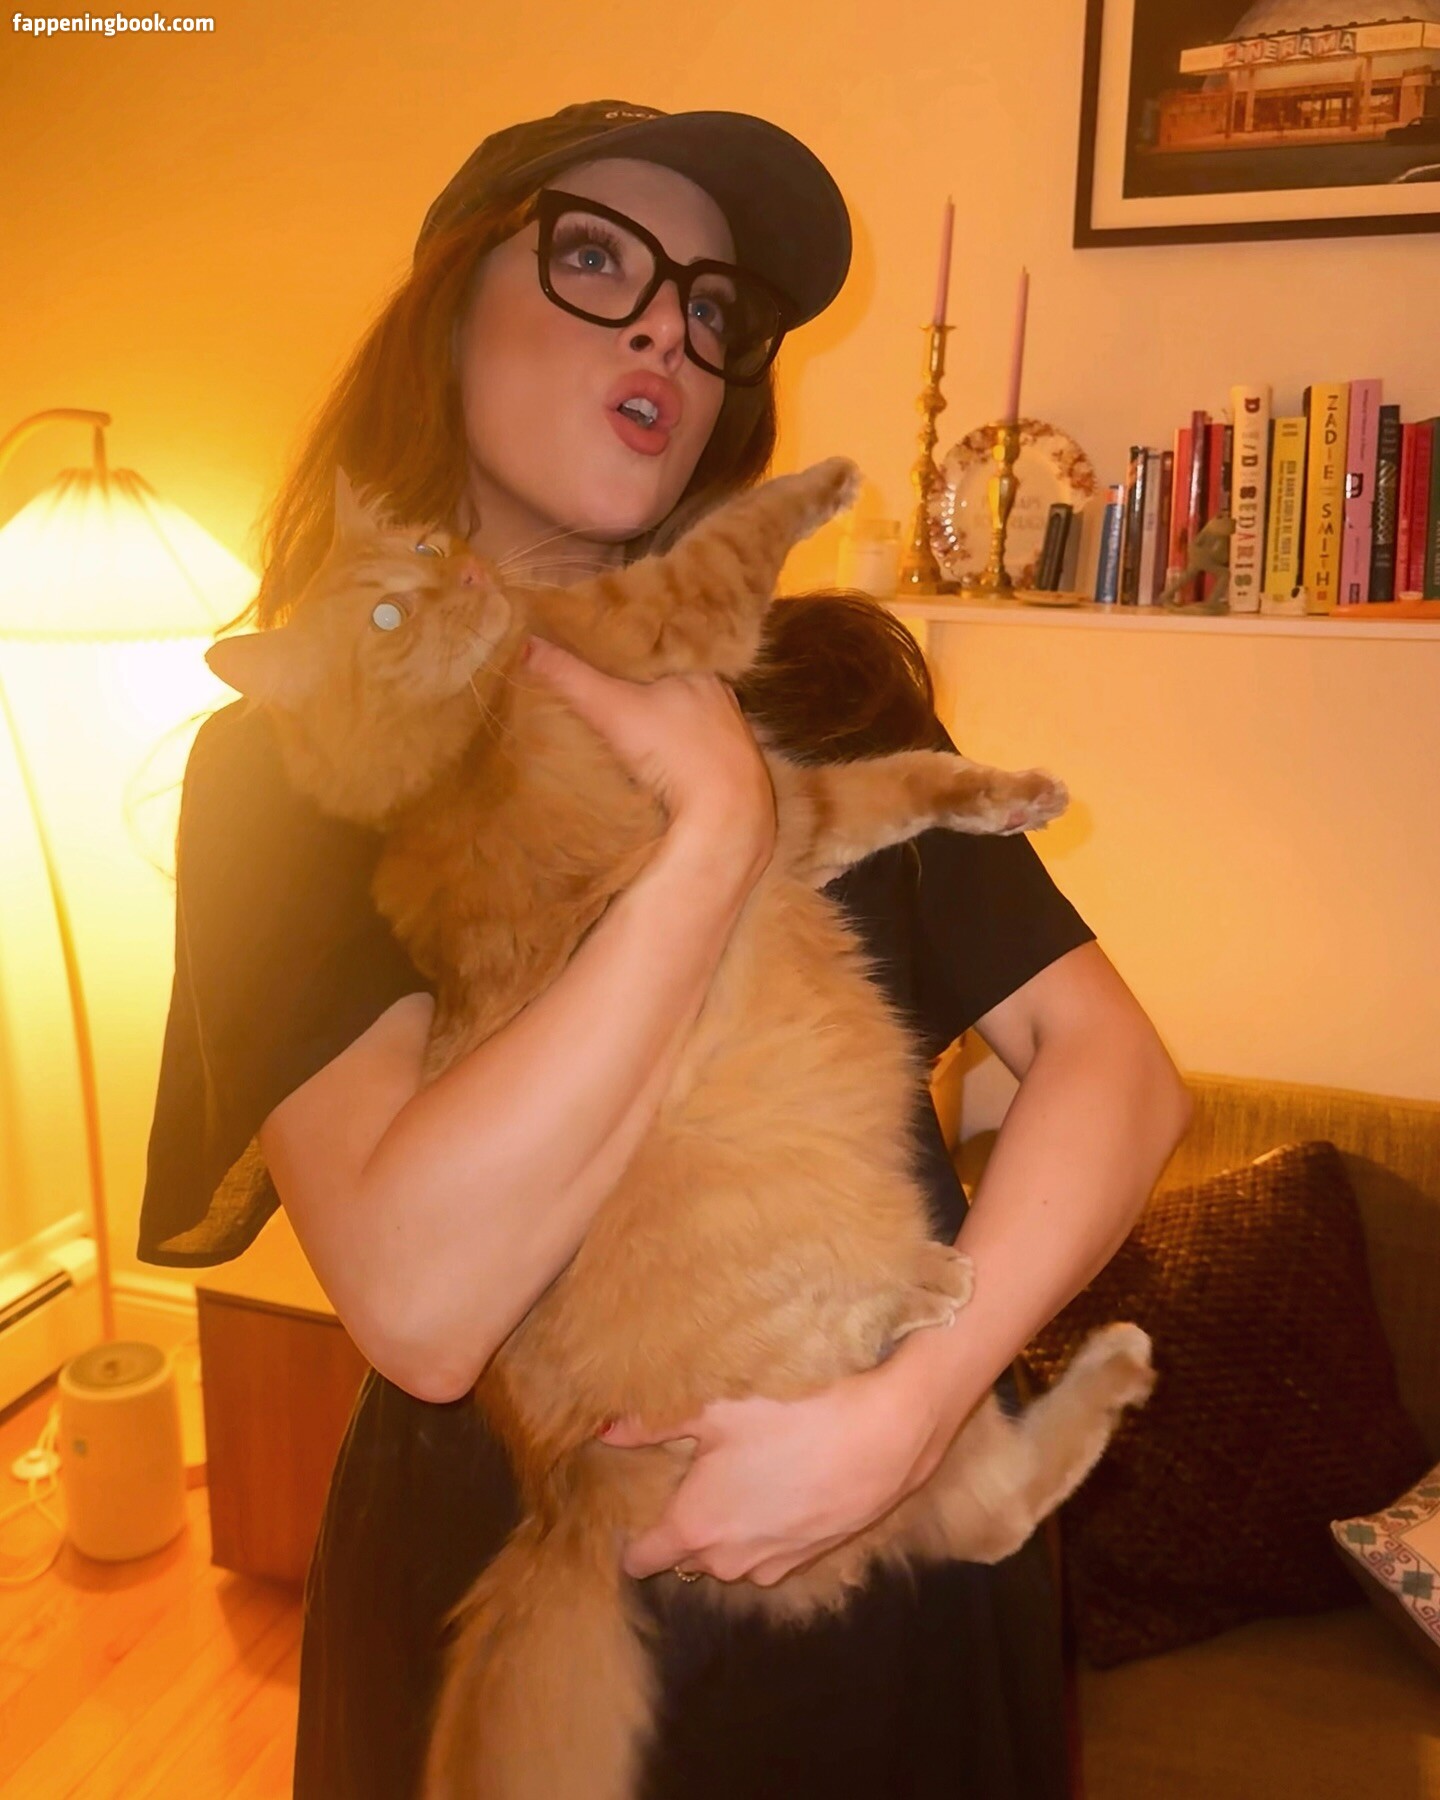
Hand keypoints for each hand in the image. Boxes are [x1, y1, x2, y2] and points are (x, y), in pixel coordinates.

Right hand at [523, 636, 774, 872]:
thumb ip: (567, 676)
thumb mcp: (609, 707)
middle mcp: (723, 704)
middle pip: (674, 693)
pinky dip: (681, 761)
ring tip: (633, 735)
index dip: (629, 661)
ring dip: (666, 732)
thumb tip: (522, 642)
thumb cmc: (672, 751)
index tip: (602, 664)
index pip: (659, 658)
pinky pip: (701, 760)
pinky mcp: (735, 779)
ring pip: (690, 727)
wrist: (725, 814)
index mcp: (701, 675)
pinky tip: (662, 770)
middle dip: (647, 697)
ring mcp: (733, 743)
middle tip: (611, 700)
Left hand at [599, 1352, 958, 1587]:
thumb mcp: (714, 1409)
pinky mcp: (809, 1559)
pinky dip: (767, 1525)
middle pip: (685, 1554)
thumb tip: (602, 1428)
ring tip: (741, 1473)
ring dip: (729, 1525)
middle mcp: (728, 1561)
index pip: (639, 1559)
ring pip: (730, 1554)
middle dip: (684, 1521)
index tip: (634, 1502)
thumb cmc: (791, 1417)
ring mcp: (772, 1565)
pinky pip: (769, 1549)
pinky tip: (781, 1480)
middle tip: (691, 1472)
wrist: (881, 1435)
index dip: (631, 1534)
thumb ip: (650, 1424)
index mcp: (694, 1530)